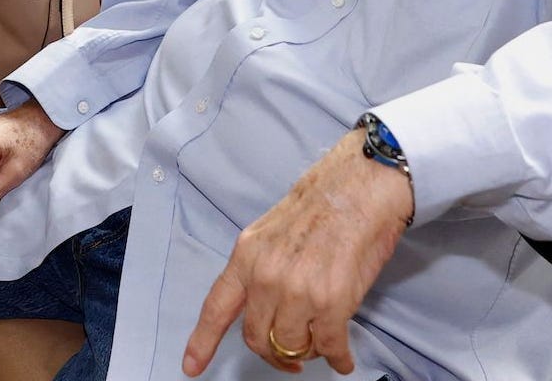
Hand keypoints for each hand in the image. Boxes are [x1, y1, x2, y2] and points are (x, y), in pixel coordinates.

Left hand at [182, 131, 413, 376]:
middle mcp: (266, 276)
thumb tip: (262, 303)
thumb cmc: (321, 205)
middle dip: (273, 353)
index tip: (192, 366)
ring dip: (306, 353)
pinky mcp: (332, 303)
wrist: (359, 188)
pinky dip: (338, 357)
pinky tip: (342, 357)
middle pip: (256, 337)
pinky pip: (328, 347)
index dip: (202, 341)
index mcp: (246, 256)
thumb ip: (260, 268)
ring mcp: (297, 291)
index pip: (217, 307)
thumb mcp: (270, 233)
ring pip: (291, 347)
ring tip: (320, 345)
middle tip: (289, 357)